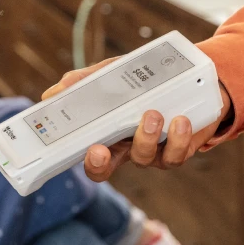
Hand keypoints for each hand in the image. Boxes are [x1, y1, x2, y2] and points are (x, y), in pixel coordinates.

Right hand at [42, 58, 231, 182]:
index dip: (86, 160)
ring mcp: (152, 151)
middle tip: (99, 149)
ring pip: (143, 159)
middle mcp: (125, 147)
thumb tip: (51, 94)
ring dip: (145, 139)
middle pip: (105, 169)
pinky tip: (180, 120)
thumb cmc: (144, 80)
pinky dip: (178, 139)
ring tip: (151, 114)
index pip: (88, 155)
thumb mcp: (112, 74)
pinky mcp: (178, 149)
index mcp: (105, 132)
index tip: (89, 148)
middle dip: (99, 164)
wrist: (192, 78)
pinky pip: (175, 155)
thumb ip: (84, 82)